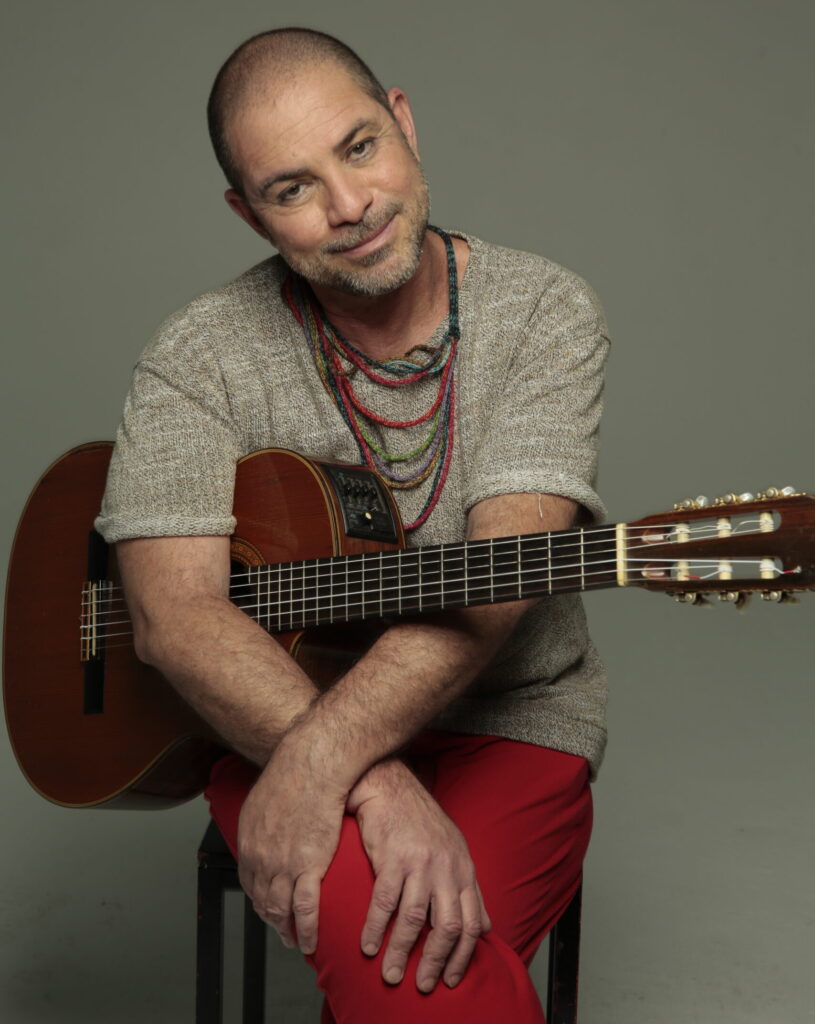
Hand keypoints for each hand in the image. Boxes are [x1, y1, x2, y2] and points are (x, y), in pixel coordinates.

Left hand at [237, 740, 347, 954]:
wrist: (311, 766)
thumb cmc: (292, 774)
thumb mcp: (261, 800)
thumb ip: (260, 822)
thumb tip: (264, 830)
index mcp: (248, 843)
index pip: (249, 883)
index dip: (259, 899)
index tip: (268, 907)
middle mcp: (260, 859)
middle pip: (262, 900)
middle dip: (272, 920)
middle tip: (281, 930)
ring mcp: (283, 866)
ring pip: (281, 910)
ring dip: (287, 931)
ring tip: (295, 941)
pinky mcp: (309, 867)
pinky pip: (305, 909)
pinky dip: (306, 930)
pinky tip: (309, 940)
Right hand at [348, 762, 490, 992]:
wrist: (392, 788)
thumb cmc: (421, 823)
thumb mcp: (455, 853)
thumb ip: (469, 891)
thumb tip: (485, 927)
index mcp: (463, 871)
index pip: (471, 924)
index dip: (462, 956)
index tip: (450, 980)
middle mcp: (446, 869)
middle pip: (447, 926)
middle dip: (435, 962)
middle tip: (422, 985)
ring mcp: (420, 863)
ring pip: (415, 919)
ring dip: (402, 952)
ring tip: (392, 975)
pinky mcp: (393, 857)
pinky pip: (384, 901)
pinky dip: (376, 928)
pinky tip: (368, 946)